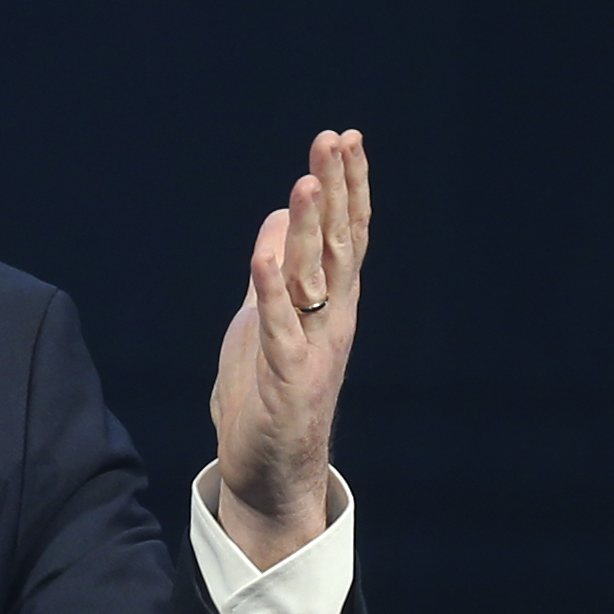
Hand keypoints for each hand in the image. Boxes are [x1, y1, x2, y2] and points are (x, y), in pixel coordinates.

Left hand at [209, 130, 368, 570]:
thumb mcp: (269, 323)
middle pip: (337, 242)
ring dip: (310, 227)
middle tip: (336, 139)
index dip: (347, 186)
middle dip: (337, 189)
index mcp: (331, 304)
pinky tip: (266, 249)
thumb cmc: (268, 397)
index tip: (345, 139)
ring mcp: (313, 346)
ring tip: (308, 180)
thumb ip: (275, 277)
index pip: (344, 233)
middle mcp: (331, 319)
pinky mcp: (287, 376)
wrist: (271, 474)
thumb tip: (279, 222)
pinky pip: (278, 323)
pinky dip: (271, 285)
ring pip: (314, 276)